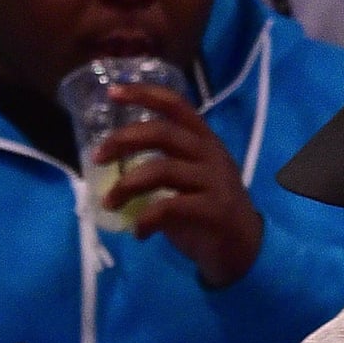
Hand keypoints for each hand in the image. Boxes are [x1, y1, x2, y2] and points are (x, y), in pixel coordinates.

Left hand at [95, 86, 264, 286]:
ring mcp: (214, 181)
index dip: (143, 94)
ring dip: (127, 186)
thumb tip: (115, 169)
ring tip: (109, 203)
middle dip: (124, 140)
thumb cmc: (209, 214)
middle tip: (97, 158)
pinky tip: (138, 233)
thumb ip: (162, 168)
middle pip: (162, 133)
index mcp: (204, 140)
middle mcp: (210, 154)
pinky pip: (170, 208)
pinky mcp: (213, 210)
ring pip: (162, 170)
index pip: (175, 104)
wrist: (246, 250)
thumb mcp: (189, 182)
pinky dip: (146, 220)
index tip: (112, 92)